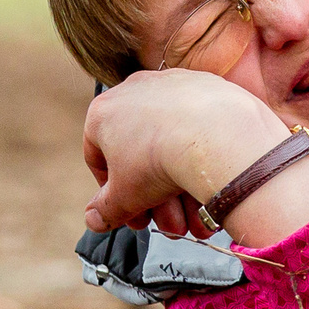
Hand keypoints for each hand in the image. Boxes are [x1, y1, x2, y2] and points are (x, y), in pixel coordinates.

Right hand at [80, 70, 289, 237]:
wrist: (214, 135)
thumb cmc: (159, 162)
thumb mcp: (125, 196)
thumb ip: (106, 209)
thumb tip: (94, 220)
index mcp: (103, 111)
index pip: (99, 158)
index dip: (113, 193)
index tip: (131, 214)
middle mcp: (136, 89)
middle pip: (141, 155)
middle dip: (156, 198)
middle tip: (169, 224)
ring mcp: (174, 84)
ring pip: (173, 143)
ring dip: (182, 186)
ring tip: (195, 218)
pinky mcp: (209, 85)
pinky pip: (200, 127)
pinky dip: (204, 156)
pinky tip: (213, 186)